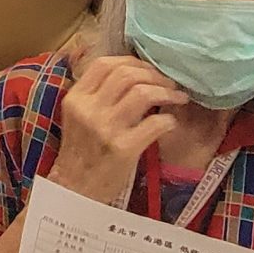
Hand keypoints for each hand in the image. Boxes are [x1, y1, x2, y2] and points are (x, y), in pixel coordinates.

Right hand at [44, 55, 185, 205]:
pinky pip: (155, 123)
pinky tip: (171, 123)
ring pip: (143, 93)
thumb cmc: (82, 152)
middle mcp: (89, 109)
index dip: (132, 60)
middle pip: (126, 74)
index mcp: (76, 98)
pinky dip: (169, 120)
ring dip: (167, 92)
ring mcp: (106, 129)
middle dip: (154, 74)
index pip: (104, 64)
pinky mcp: (123, 149)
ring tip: (178, 97)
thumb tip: (132, 72)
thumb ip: (96, 94)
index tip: (148, 69)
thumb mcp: (78, 117)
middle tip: (169, 83)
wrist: (75, 191)